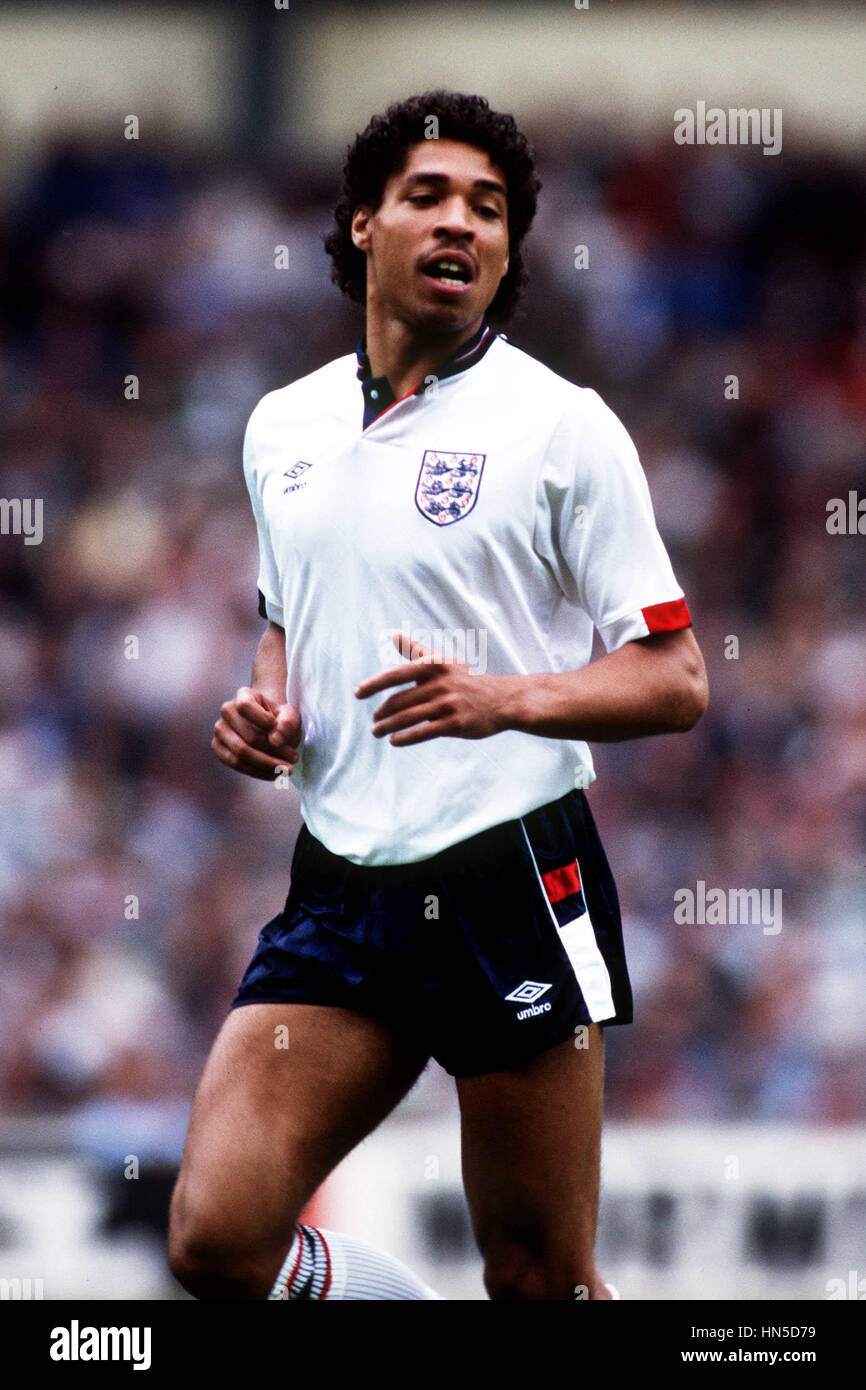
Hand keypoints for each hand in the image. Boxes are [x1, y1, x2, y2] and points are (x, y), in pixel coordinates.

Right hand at [212, 687, 301, 779]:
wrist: (270, 725)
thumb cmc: (279, 718)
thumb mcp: (291, 715)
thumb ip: (287, 723)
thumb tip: (275, 741)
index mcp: (244, 695)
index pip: (245, 706)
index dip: (261, 719)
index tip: (276, 727)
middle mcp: (227, 711)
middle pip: (249, 737)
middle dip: (274, 752)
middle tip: (294, 758)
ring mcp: (220, 730)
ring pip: (240, 754)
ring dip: (267, 765)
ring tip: (287, 769)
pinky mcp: (219, 749)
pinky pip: (236, 765)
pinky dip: (257, 772)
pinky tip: (274, 774)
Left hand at [353, 631, 519, 746]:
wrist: (502, 700)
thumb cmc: (467, 680)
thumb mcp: (443, 661)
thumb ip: (416, 650)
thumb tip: (392, 634)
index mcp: (433, 666)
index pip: (395, 675)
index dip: (373, 684)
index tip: (357, 693)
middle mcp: (439, 684)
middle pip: (398, 701)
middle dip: (381, 713)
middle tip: (374, 721)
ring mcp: (447, 704)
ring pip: (407, 718)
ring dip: (387, 727)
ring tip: (377, 732)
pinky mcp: (454, 724)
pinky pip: (422, 732)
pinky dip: (404, 738)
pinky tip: (394, 741)